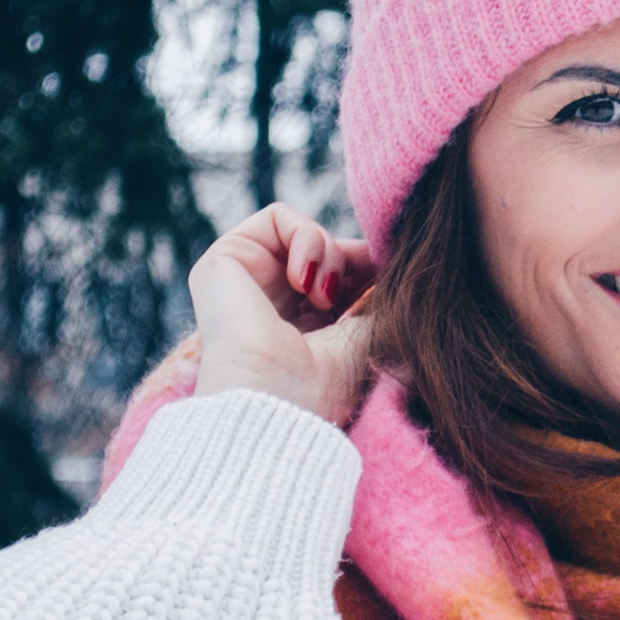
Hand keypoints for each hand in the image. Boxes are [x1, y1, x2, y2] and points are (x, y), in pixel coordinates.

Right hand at [189, 205, 381, 423]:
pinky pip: (277, 217)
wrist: (271, 402)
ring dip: (330, 255)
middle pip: (326, 253)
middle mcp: (271, 305)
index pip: (341, 280)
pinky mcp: (223, 260)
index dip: (369, 268)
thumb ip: (377, 298)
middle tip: (365, 283)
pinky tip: (305, 281)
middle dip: (352, 260)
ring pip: (305, 233)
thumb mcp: (365, 340)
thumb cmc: (320, 388)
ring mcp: (247, 282)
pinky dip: (306, 239)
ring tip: (324, 296)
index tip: (390, 276)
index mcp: (302, 331)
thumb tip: (396, 263)